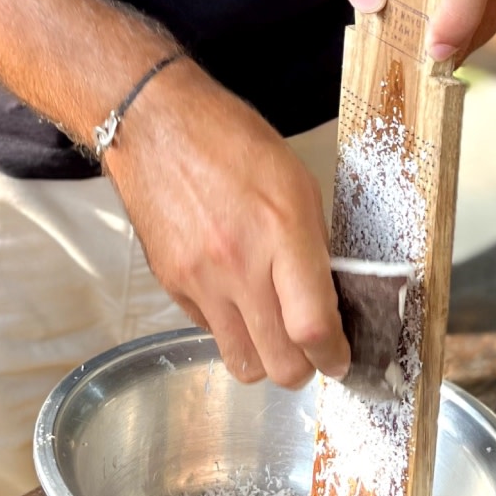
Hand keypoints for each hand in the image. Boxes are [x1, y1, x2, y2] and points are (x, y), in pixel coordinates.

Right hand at [104, 62, 350, 388]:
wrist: (156, 126)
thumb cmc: (231, 142)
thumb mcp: (297, 184)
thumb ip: (314, 247)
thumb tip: (327, 299)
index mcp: (281, 233)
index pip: (312, 328)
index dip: (334, 356)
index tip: (339, 358)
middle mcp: (239, 265)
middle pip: (279, 364)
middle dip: (303, 368)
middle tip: (310, 352)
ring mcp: (200, 280)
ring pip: (242, 363)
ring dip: (264, 358)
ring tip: (271, 333)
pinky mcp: (172, 285)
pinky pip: (211, 332)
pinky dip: (229, 327)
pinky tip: (234, 295)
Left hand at [322, 0, 495, 63]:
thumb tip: (370, 0)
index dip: (460, 11)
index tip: (436, 48)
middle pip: (483, 0)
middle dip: (451, 40)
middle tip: (416, 60)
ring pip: (485, 19)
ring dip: (452, 42)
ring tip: (417, 39)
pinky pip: (487, 25)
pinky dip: (461, 40)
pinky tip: (434, 32)